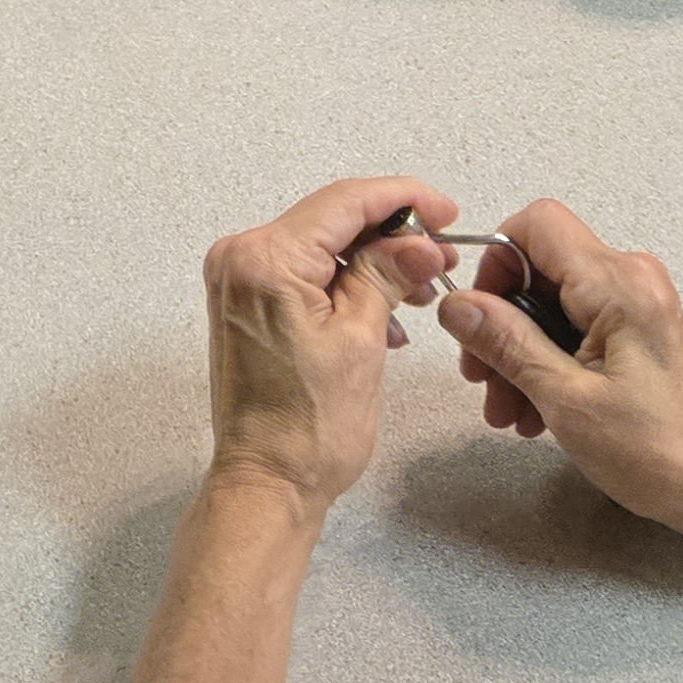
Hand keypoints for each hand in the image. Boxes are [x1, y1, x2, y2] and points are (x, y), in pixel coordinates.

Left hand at [199, 175, 461, 507]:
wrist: (267, 483)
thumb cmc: (305, 431)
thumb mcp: (362, 341)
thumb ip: (388, 275)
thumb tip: (420, 242)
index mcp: (265, 261)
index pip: (344, 201)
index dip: (403, 199)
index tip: (444, 211)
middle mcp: (241, 260)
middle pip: (331, 219)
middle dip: (391, 235)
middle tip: (439, 255)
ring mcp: (239, 281)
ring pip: (322, 245)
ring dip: (371, 261)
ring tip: (418, 291)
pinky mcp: (245, 303)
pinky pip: (304, 271)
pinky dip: (345, 282)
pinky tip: (384, 310)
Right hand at [437, 200, 682, 543]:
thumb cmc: (653, 451)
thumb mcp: (566, 399)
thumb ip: (508, 343)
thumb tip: (455, 304)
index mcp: (618, 284)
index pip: (537, 224)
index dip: (496, 262)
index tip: (477, 317)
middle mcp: (632, 278)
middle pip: (540, 270)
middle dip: (502, 324)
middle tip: (483, 382)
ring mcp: (639, 303)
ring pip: (553, 303)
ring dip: (520, 352)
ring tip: (509, 413)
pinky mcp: (640, 330)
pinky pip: (578, 325)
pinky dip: (549, 360)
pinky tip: (537, 411)